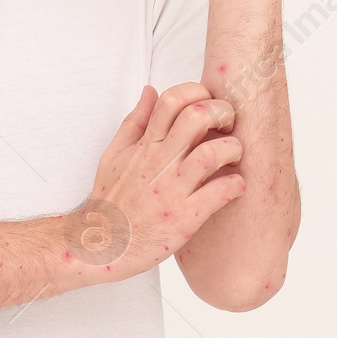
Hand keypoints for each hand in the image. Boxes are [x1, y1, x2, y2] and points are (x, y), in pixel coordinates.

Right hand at [73, 83, 244, 279]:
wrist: (101, 246)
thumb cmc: (112, 202)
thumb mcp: (115, 154)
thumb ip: (135, 122)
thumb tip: (151, 91)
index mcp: (145, 146)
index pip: (171, 100)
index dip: (197, 93)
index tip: (208, 104)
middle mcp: (158, 164)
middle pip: (196, 118)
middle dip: (222, 112)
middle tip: (229, 125)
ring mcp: (171, 191)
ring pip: (211, 154)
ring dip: (232, 149)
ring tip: (234, 156)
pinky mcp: (183, 219)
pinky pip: (217, 194)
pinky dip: (234, 185)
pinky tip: (235, 186)